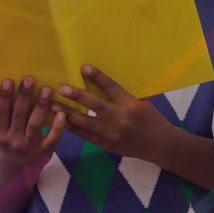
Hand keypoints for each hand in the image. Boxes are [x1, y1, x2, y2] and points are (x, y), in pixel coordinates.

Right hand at [0, 77, 65, 170]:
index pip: (1, 113)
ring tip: (47, 89)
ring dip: (41, 107)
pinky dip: (57, 126)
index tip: (8, 80)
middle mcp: (13, 140)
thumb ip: (7, 116)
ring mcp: (29, 147)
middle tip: (30, 79)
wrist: (18, 172)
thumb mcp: (3, 133)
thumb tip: (12, 87)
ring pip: (35, 125)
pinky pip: (52, 138)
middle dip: (24, 97)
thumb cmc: (11, 144)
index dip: (4, 97)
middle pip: (19, 116)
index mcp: (0, 134)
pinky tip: (63, 113)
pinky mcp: (45, 152)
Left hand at [51, 64, 174, 163]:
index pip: (112, 88)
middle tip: (61, 88)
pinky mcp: (106, 144)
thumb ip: (124, 96)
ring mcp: (112, 133)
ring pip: (85, 122)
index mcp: (131, 105)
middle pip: (95, 105)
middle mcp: (121, 118)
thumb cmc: (152, 119)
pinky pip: (85, 135)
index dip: (98, 77)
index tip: (84, 67)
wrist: (160, 145)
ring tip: (52, 105)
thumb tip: (102, 84)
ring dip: (67, 113)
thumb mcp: (143, 104)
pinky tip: (60, 121)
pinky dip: (72, 128)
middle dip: (77, 96)